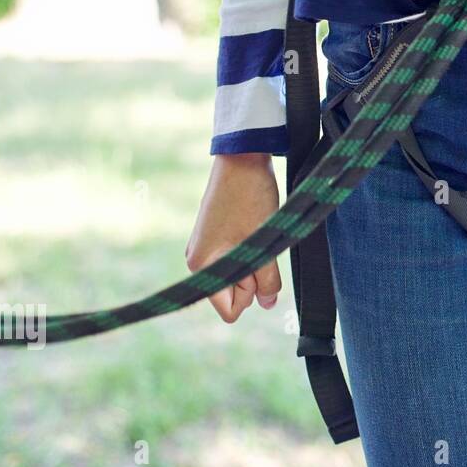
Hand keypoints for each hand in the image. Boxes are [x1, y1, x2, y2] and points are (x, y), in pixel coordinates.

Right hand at [185, 153, 282, 322]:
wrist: (242, 157)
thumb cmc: (251, 199)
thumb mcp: (264, 243)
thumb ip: (267, 280)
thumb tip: (268, 305)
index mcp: (203, 266)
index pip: (230, 309)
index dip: (251, 293)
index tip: (256, 262)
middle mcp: (198, 260)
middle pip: (234, 291)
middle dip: (254, 276)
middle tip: (259, 242)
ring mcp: (206, 246)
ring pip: (239, 272)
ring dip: (255, 260)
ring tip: (257, 231)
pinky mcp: (215, 235)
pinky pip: (237, 257)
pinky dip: (251, 249)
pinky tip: (255, 226)